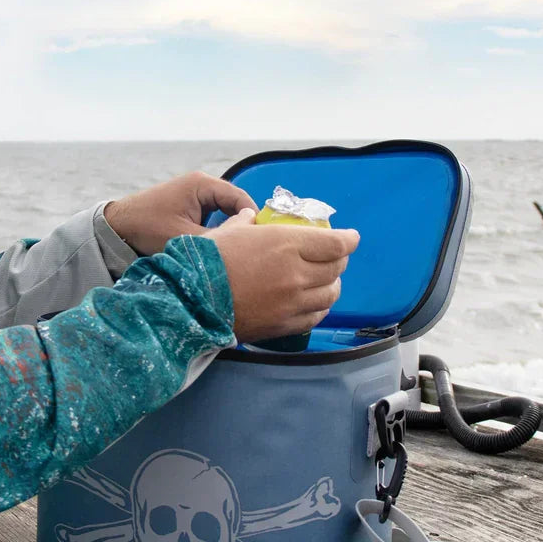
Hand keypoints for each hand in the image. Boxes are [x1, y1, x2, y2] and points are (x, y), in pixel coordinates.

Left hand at [104, 172, 256, 255]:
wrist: (117, 227)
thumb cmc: (146, 227)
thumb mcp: (184, 238)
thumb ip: (216, 240)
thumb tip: (243, 248)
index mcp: (202, 185)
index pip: (240, 198)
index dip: (253, 219)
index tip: (261, 242)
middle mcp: (201, 186)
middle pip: (235, 205)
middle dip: (242, 225)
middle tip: (253, 249)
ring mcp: (195, 196)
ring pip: (224, 213)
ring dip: (229, 230)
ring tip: (238, 251)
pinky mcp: (189, 207)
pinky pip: (213, 218)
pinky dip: (217, 231)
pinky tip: (220, 248)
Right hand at [210, 209, 359, 342]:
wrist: (191, 301)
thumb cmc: (206, 261)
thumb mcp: (228, 231)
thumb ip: (247, 222)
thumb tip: (252, 217)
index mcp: (285, 244)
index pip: (335, 244)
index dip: (348, 239)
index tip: (351, 237)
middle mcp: (297, 274)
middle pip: (336, 268)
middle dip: (339, 260)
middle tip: (334, 256)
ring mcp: (293, 302)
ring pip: (330, 294)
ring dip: (332, 285)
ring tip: (325, 281)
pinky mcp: (285, 324)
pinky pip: (316, 316)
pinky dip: (320, 307)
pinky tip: (313, 302)